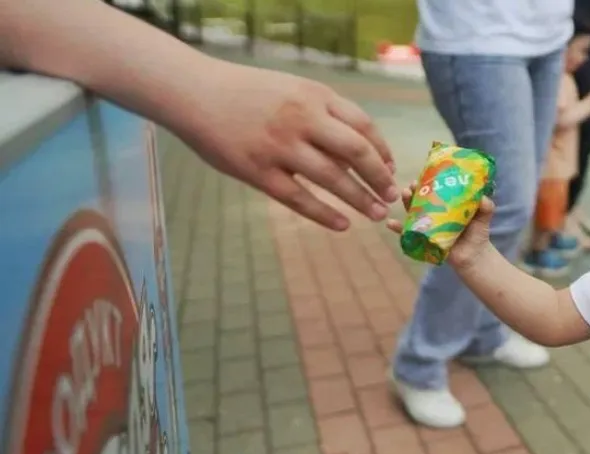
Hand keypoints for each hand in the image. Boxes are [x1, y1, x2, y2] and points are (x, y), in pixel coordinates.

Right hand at [174, 60, 397, 230]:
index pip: (363, 125)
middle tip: (391, 196)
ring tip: (376, 215)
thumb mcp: (292, 88)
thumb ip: (324, 113)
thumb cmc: (248, 92)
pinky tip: (343, 225)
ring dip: (360, 200)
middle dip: (379, 178)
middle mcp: (301, 119)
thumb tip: (359, 149)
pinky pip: (299, 199)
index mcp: (314, 96)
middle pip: (355, 152)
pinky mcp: (257, 171)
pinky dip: (325, 214)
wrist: (194, 92)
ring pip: (332, 179)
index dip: (381, 150)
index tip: (390, 168)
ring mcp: (279, 146)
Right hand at [386, 182, 495, 268]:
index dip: (428, 181)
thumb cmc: (477, 233)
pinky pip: (408, 235)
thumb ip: (486, 206)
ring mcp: (427, 227)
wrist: (475, 257)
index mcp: (446, 205)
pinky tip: (390, 223)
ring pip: (412, 214)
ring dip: (406, 204)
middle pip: (420, 200)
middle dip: (414, 191)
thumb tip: (483, 198)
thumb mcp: (484, 215)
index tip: (424, 174)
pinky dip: (399, 230)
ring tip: (404, 195)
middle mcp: (434, 214)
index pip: (434, 190)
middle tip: (412, 185)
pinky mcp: (423, 241)